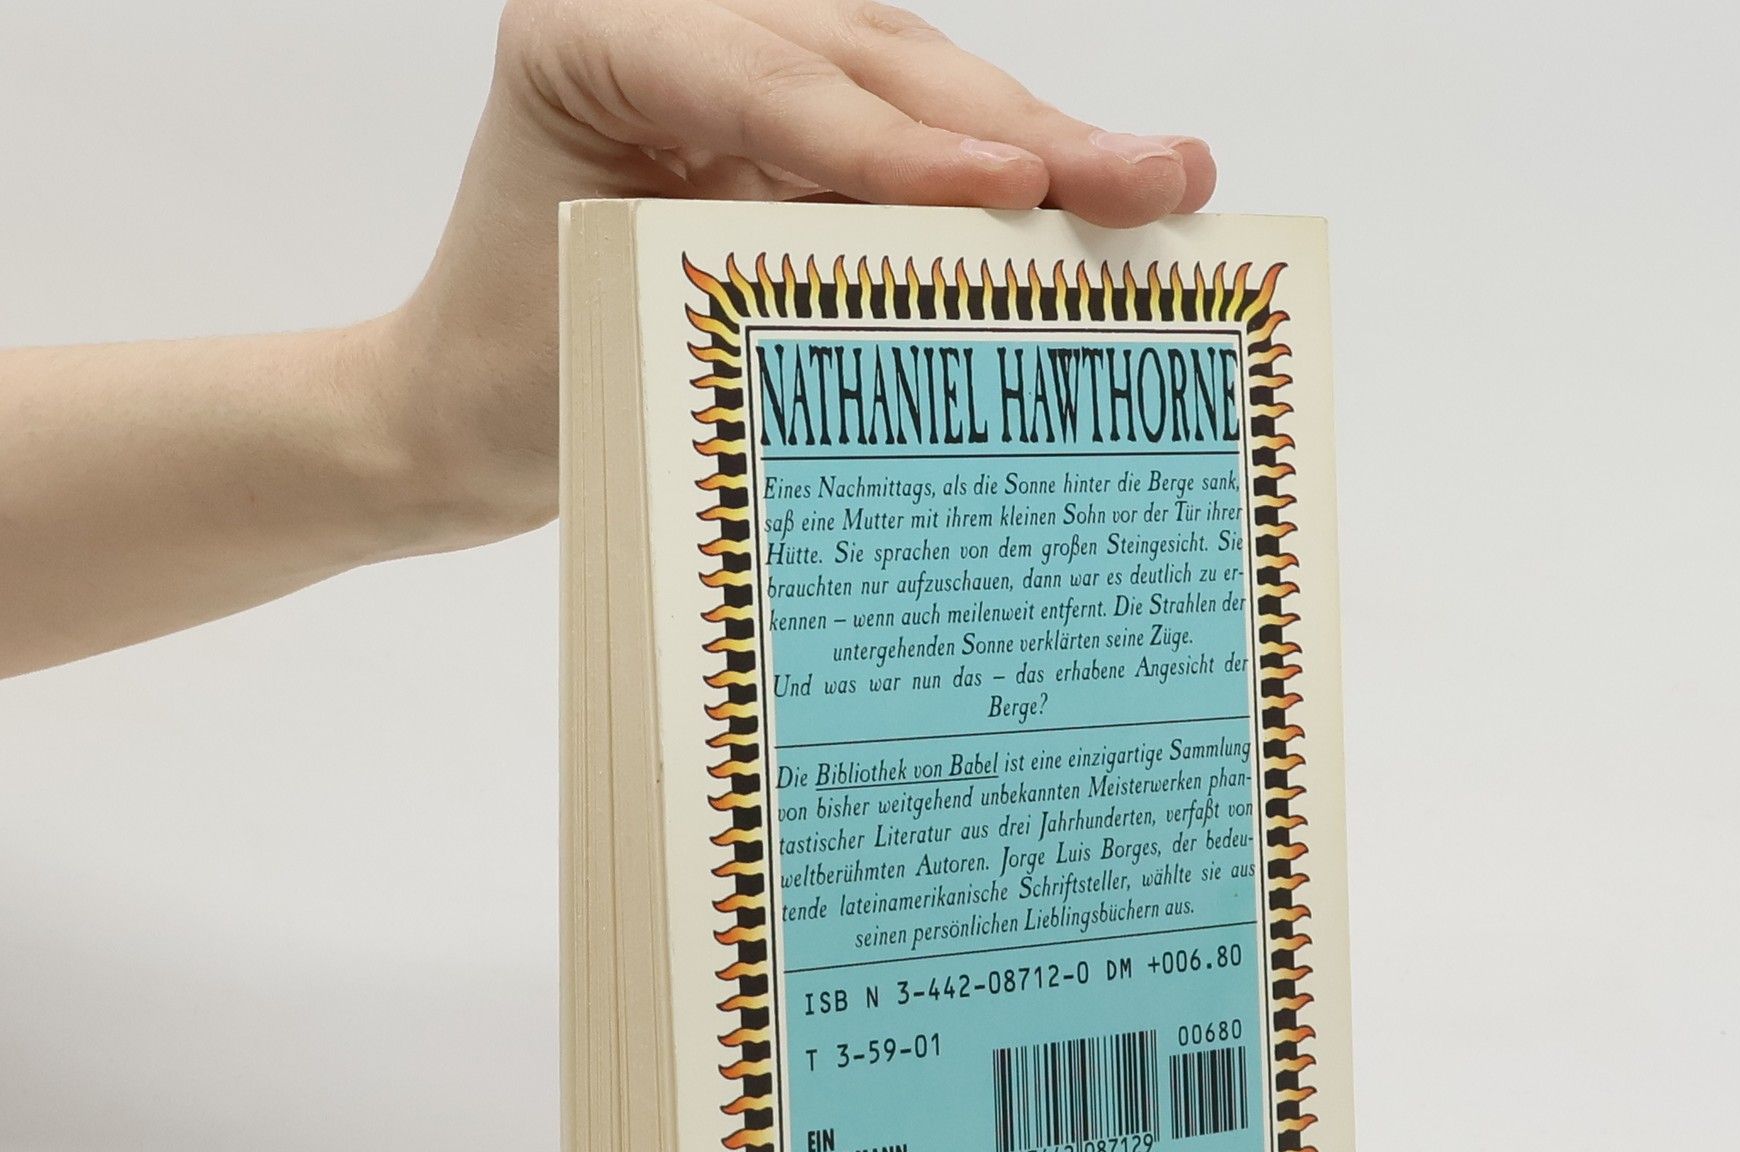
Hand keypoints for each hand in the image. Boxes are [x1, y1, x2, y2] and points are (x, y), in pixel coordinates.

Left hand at [371, 0, 1216, 543]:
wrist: (462, 411)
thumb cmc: (516, 383)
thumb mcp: (627, 331)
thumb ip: (776, 285)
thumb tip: (962, 295)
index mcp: (597, 33)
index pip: (773, 87)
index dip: (901, 147)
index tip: (1010, 196)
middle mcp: (675, 16)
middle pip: (875, 69)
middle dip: (1020, 137)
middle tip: (1154, 179)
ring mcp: (744, 58)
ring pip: (919, 88)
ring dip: (1044, 147)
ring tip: (1164, 182)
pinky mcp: (791, 122)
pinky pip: (914, 136)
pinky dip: (1001, 180)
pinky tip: (1098, 195)